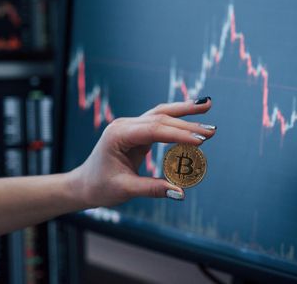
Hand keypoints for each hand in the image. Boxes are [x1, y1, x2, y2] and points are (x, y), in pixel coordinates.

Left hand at [72, 97, 215, 207]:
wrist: (84, 184)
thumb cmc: (100, 187)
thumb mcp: (125, 189)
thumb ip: (153, 189)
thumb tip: (181, 192)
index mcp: (119, 135)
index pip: (154, 130)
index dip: (179, 135)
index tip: (201, 141)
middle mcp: (125, 125)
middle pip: (160, 118)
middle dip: (188, 123)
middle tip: (212, 131)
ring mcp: (130, 125)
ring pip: (161, 113)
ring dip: (184, 110)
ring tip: (207, 104)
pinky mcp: (136, 130)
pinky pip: (159, 120)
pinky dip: (177, 117)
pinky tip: (192, 112)